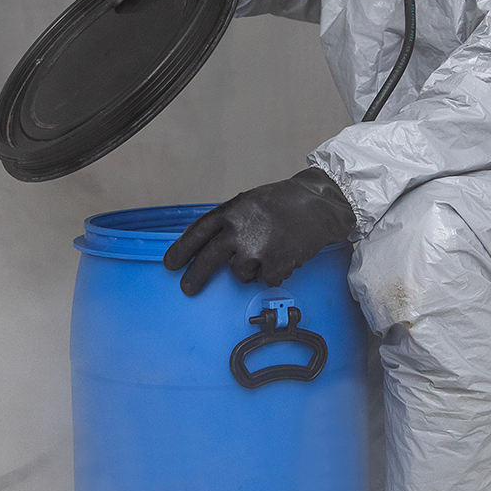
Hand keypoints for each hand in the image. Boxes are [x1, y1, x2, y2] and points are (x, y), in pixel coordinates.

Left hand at [163, 168, 356, 294]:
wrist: (319, 206)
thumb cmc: (285, 202)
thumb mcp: (249, 203)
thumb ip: (230, 222)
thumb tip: (212, 246)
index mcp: (230, 212)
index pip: (197, 234)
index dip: (181, 251)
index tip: (171, 264)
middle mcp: (238, 232)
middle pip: (208, 261)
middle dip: (195, 277)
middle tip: (187, 288)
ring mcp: (255, 251)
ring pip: (240, 274)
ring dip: (251, 269)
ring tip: (269, 250)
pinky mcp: (274, 266)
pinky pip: (265, 280)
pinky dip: (274, 273)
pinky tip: (284, 255)